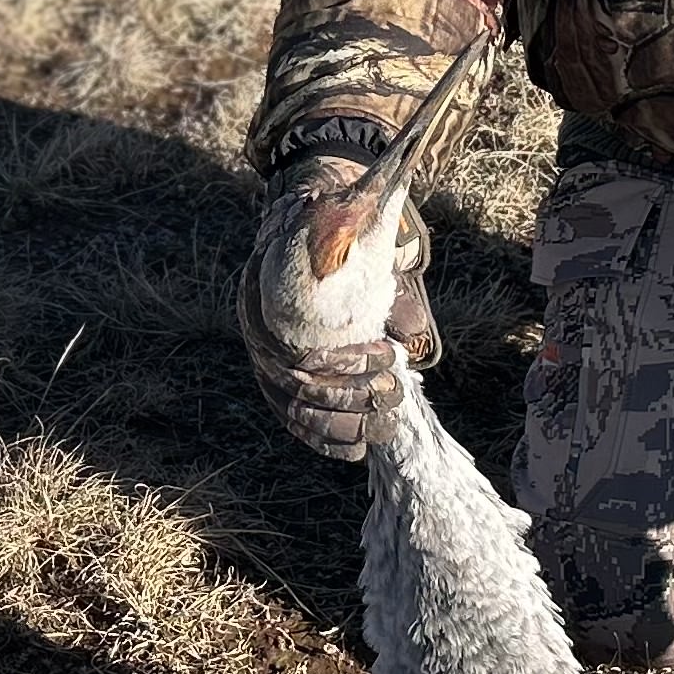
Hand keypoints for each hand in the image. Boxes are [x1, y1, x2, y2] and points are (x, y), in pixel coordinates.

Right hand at [237, 157, 438, 462]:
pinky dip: (327, 441)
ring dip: (346, 425)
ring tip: (386, 426)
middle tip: (396, 394)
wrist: (303, 222)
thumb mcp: (359, 247)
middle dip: (354, 397)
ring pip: (298, 411)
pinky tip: (359, 451)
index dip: (348, 363)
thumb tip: (413, 334)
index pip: (303, 348)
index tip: (388, 354)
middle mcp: (259, 334)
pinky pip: (295, 423)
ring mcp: (264, 361)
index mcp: (269, 297)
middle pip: (302, 386)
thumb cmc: (335, 233)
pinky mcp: (275, 383)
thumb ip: (384, 283)